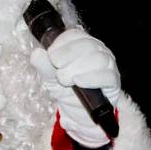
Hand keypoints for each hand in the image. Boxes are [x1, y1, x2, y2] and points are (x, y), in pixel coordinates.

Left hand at [30, 27, 120, 147]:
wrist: (78, 113)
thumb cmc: (66, 90)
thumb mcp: (50, 78)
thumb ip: (43, 65)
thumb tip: (37, 53)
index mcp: (81, 46)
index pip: (75, 35)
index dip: (62, 43)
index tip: (51, 55)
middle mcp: (97, 52)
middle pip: (87, 45)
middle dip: (68, 55)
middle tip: (57, 70)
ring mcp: (107, 66)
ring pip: (99, 58)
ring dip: (78, 67)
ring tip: (65, 79)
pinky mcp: (113, 82)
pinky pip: (108, 76)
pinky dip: (92, 77)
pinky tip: (79, 81)